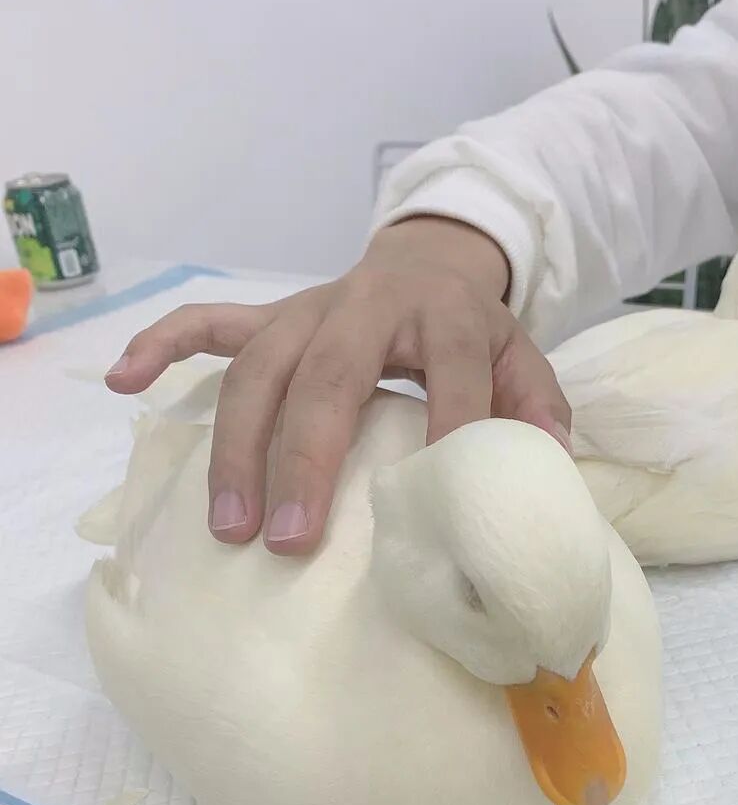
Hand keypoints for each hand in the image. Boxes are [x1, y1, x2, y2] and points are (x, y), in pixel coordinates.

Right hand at [105, 217, 570, 554]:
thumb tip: (546, 466)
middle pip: (326, 377)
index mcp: (447, 316)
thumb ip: (537, 408)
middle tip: (290, 540)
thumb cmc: (474, 330)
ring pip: (258, 368)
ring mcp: (310, 307)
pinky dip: (163, 346)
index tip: (428, 499)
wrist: (430, 263)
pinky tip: (123, 381)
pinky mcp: (273, 313)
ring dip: (236, 445)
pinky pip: (209, 322)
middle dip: (305, 460)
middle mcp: (368, 305)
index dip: (446, 426)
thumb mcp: (522, 359)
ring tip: (228, 524)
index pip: (448, 373)